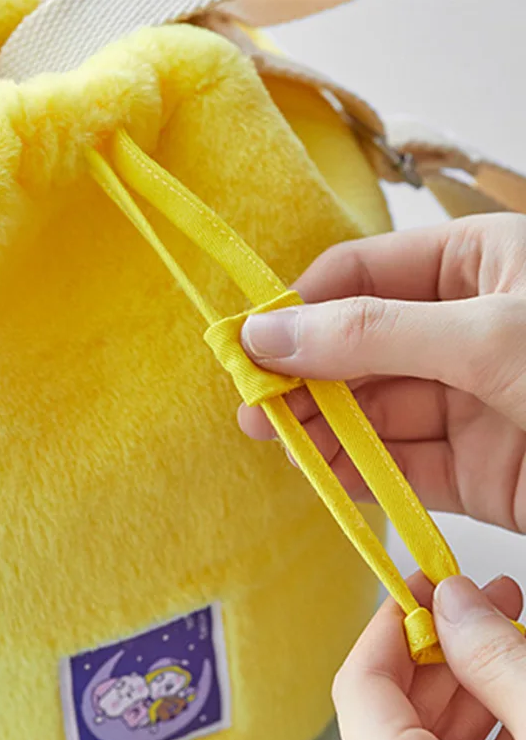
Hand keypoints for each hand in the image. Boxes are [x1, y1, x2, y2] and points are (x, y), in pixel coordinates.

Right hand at [238, 213, 525, 532]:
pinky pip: (399, 466)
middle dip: (303, 375)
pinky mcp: (476, 469)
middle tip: (252, 404)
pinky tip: (320, 474)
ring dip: (322, 427)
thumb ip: (371, 334)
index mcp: (476, 266)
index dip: (300, 306)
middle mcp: (464, 330)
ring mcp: (469, 401)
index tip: (248, 341)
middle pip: (356, 347)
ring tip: (273, 440)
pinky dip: (358, 473)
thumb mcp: (490, 335)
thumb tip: (269, 334)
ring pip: (372, 411)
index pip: (362, 275)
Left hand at [334, 572, 525, 739]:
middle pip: (395, 707)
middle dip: (443, 646)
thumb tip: (454, 602)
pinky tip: (516, 689)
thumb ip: (495, 661)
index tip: (425, 584)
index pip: (359, 682)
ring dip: (470, 682)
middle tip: (481, 602)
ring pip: (430, 737)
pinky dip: (486, 725)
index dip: (393, 623)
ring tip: (510, 634)